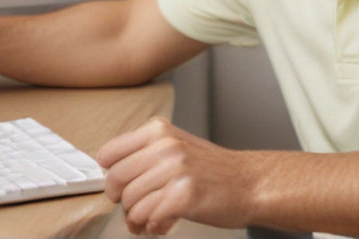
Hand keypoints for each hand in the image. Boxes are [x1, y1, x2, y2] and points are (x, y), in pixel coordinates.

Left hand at [97, 117, 253, 234]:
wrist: (250, 183)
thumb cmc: (213, 169)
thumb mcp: (176, 146)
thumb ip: (144, 154)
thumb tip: (109, 175)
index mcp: (158, 130)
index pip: (109, 153)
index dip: (109, 175)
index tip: (118, 186)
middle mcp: (165, 146)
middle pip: (115, 181)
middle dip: (121, 202)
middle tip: (133, 209)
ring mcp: (175, 169)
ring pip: (131, 203)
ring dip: (137, 219)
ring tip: (150, 220)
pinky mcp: (184, 195)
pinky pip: (149, 218)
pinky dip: (153, 227)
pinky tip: (164, 223)